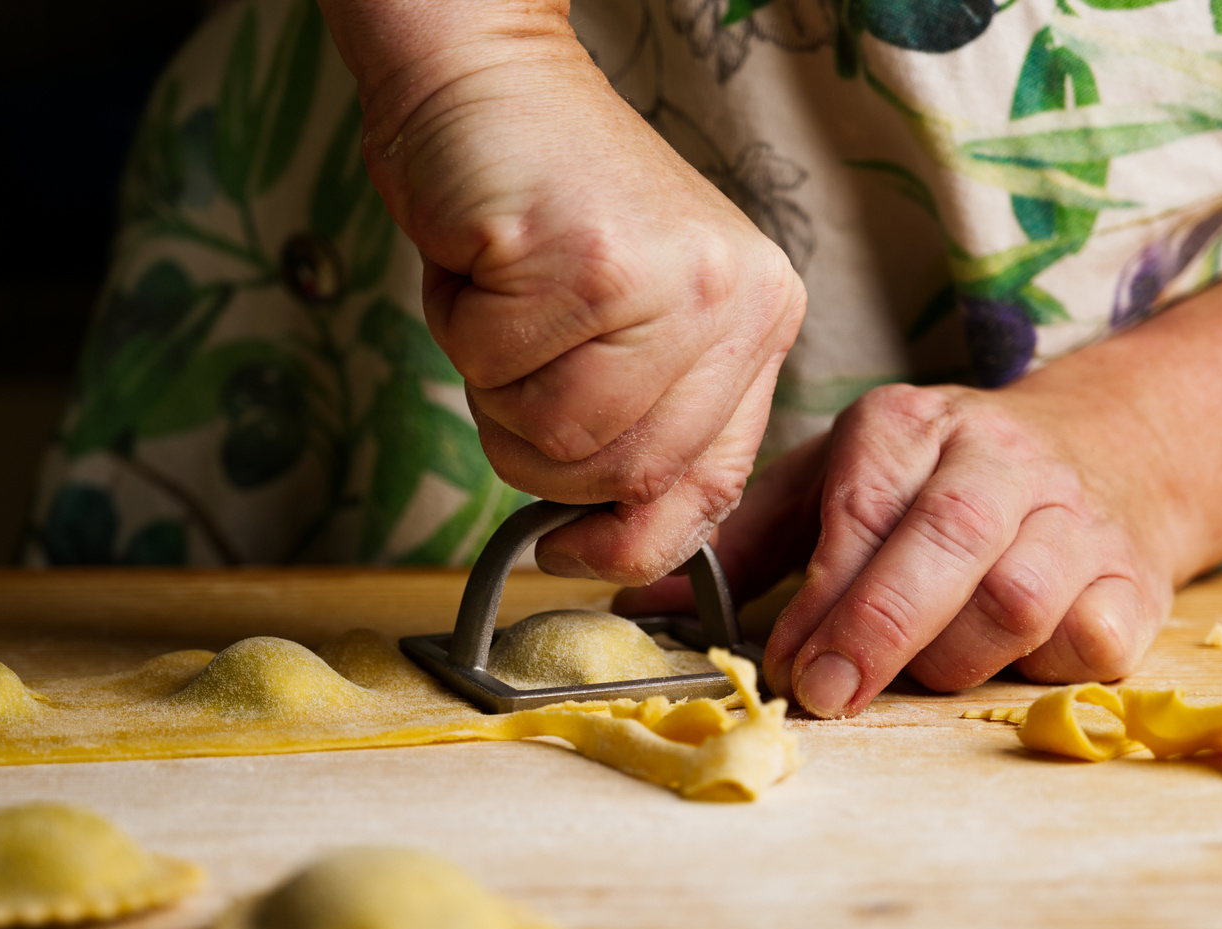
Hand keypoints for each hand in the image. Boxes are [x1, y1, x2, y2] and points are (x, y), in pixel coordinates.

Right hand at [325, 0, 806, 584]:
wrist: (485, 83)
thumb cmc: (547, 213)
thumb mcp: (632, 327)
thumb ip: (645, 429)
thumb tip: (610, 548)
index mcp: (760, 321)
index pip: (712, 487)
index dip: (635, 543)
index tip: (571, 552)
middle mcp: (733, 302)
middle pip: (622, 476)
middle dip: (539, 448)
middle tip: (516, 364)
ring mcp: (666, 280)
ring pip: (553, 437)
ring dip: (495, 389)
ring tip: (507, 305)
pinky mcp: (584, 260)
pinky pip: (493, 371)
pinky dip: (461, 332)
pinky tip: (484, 267)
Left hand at [617, 379, 1182, 715]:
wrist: (1109, 450)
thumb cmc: (940, 483)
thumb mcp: (838, 481)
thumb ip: (750, 540)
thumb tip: (644, 603)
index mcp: (910, 426)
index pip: (858, 512)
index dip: (822, 599)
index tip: (782, 667)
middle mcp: (997, 459)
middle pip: (943, 548)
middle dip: (877, 632)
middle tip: (829, 694)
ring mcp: (1075, 516)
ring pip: (1016, 601)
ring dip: (953, 658)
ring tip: (918, 675)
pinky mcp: (1134, 579)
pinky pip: (1090, 639)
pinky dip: (1045, 669)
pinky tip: (1009, 666)